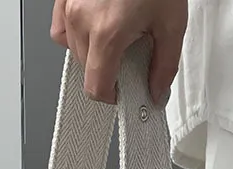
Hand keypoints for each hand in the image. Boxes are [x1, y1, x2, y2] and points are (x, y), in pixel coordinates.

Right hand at [50, 0, 186, 104]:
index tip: (124, 92)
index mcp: (108, 32)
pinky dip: (76, 34)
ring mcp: (69, 5)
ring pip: (72, 50)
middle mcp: (82, 19)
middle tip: (130, 56)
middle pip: (85, 70)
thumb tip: (156, 91)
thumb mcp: (171, 23)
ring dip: (93, 52)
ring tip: (116, 35)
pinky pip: (61, 27)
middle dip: (108, 71)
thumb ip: (164, 65)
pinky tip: (95, 26)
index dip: (112, 96)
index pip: (96, 87)